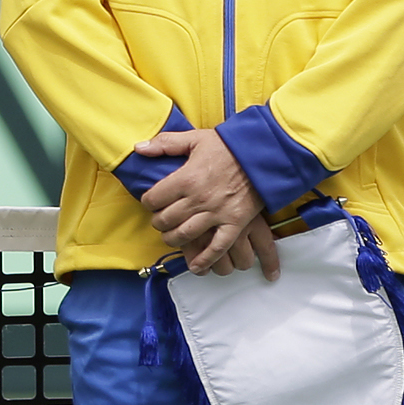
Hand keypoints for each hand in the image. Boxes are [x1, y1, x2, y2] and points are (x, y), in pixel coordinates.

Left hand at [134, 127, 278, 280]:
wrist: (264, 152)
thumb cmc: (229, 146)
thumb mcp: (195, 138)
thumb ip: (165, 143)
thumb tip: (139, 148)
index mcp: (185, 178)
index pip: (153, 199)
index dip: (148, 202)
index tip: (152, 202)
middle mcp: (198, 198)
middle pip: (166, 220)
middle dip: (159, 222)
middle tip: (161, 221)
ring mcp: (217, 212)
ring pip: (185, 235)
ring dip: (174, 240)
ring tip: (173, 237)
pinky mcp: (235, 222)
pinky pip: (218, 246)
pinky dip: (206, 259)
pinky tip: (196, 266)